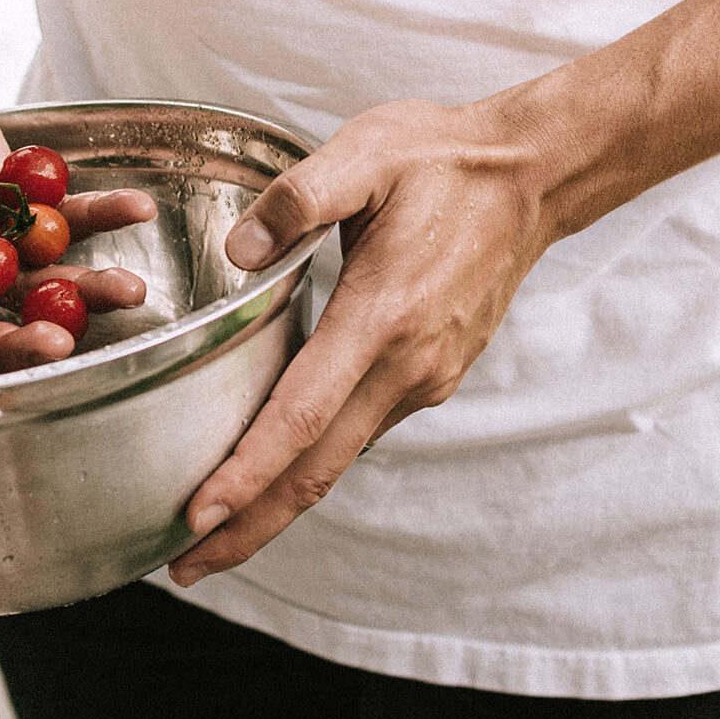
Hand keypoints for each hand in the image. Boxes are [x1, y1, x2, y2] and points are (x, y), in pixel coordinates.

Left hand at [167, 97, 556, 585]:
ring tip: (215, 532)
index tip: (197, 514)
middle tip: (184, 564)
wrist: (535, 177)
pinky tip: (276, 470)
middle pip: (318, 469)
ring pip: (340, 459)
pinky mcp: (432, 376)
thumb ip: (296, 197)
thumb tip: (239, 251)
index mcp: (383, 316)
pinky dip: (312, 465)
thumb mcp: (367, 153)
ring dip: (276, 503)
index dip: (247, 472)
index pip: (303, 415)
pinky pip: (362, 433)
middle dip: (249, 525)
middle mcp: (408, 364)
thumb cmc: (446, 161)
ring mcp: (426, 377)